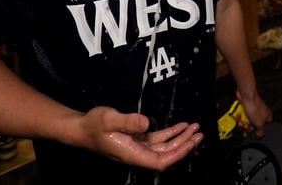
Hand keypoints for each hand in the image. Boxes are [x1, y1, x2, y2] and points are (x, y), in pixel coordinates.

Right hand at [73, 106, 202, 170]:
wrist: (82, 128)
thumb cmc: (94, 125)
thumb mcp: (109, 119)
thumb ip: (128, 122)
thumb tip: (147, 123)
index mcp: (132, 154)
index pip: (160, 161)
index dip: (177, 155)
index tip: (190, 144)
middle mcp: (138, 154)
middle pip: (167, 155)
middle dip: (185, 146)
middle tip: (199, 133)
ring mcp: (139, 147)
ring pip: (165, 147)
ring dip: (180, 138)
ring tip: (195, 128)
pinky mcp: (138, 140)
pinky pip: (159, 140)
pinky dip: (171, 133)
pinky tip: (181, 126)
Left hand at [236, 90, 272, 136]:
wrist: (246, 96)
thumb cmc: (254, 106)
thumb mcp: (260, 123)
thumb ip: (261, 131)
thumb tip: (261, 135)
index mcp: (268, 118)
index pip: (263, 129)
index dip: (256, 131)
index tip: (251, 131)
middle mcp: (261, 114)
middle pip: (253, 126)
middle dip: (247, 126)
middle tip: (244, 125)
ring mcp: (253, 111)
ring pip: (247, 121)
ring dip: (242, 122)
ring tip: (240, 120)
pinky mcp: (247, 108)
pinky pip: (243, 116)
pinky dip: (240, 117)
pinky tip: (238, 115)